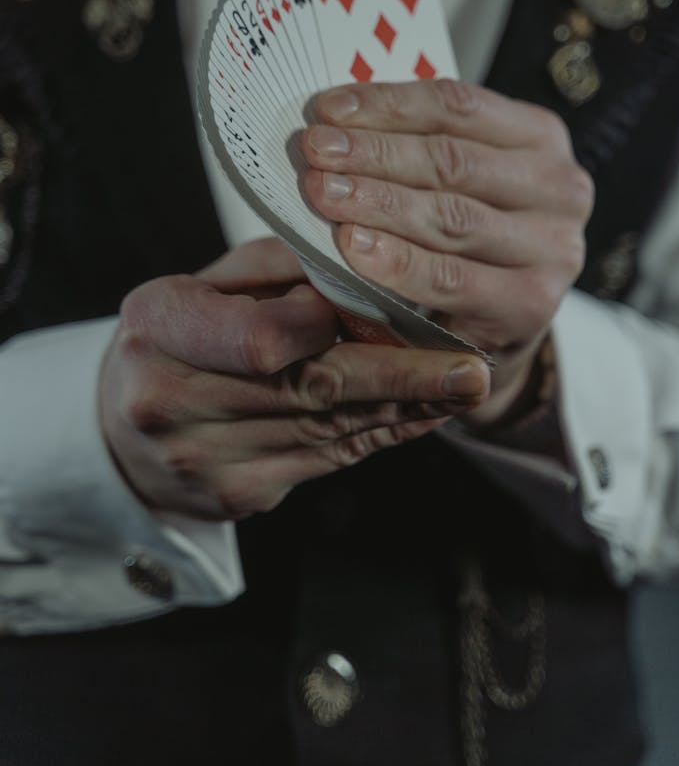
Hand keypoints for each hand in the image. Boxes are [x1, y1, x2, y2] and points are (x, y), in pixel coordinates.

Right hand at [99, 237, 489, 519]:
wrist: (122, 433)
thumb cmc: (172, 338)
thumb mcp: (201, 282)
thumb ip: (274, 269)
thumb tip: (361, 272)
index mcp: (159, 333)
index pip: (261, 338)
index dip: (328, 325)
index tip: (384, 307)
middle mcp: (174, 405)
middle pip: (312, 390)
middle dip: (401, 378)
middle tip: (469, 369)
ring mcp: (208, 462)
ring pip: (332, 430)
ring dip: (406, 408)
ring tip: (464, 387)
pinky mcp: (242, 495)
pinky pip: (329, 460)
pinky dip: (382, 433)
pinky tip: (425, 414)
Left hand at [301, 79, 593, 424]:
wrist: (495, 330)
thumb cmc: (462, 242)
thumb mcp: (450, 182)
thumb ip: (411, 149)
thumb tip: (330, 123)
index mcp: (539, 137)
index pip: (458, 106)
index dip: (387, 104)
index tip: (327, 110)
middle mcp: (559, 187)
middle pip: (452, 160)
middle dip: (374, 154)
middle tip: (316, 152)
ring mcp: (554, 248)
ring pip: (451, 217)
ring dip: (378, 203)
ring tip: (324, 194)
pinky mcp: (533, 304)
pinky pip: (452, 278)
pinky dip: (398, 262)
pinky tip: (355, 247)